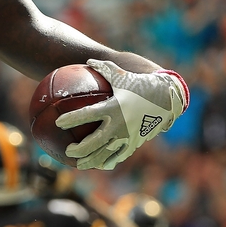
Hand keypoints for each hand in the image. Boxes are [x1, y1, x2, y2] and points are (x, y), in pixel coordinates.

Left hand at [55, 59, 187, 170]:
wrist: (167, 98)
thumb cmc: (141, 84)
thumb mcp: (121, 74)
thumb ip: (103, 68)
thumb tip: (88, 61)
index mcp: (114, 107)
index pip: (87, 114)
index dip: (71, 119)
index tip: (58, 122)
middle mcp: (120, 124)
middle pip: (94, 142)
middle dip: (78, 149)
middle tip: (68, 150)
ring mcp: (128, 136)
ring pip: (106, 154)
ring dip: (91, 161)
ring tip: (79, 164)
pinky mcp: (135, 143)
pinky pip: (120, 156)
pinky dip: (109, 161)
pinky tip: (100, 165)